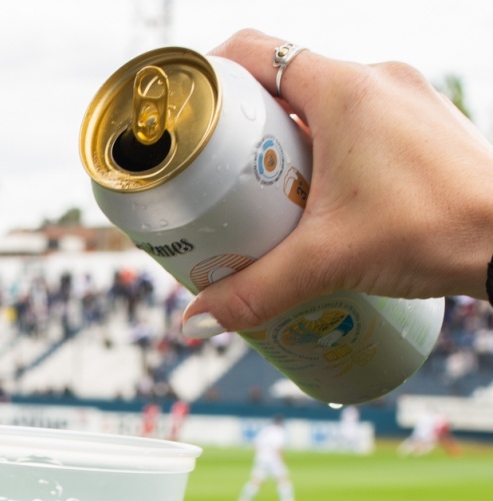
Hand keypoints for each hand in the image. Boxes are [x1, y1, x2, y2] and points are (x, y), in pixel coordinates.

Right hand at [183, 29, 492, 336]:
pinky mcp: (422, 126)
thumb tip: (197, 322)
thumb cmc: (439, 230)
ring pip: (321, 104)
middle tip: (222, 179)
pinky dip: (327, 150)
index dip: (211, 80)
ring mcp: (404, 100)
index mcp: (344, 90)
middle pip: (283, 83)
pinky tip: (324, 199)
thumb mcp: (329, 261)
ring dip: (287, 142)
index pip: (254, 52)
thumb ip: (256, 292)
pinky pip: (356, 123)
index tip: (189, 121)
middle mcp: (375, 81)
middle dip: (245, 128)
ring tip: (269, 197)